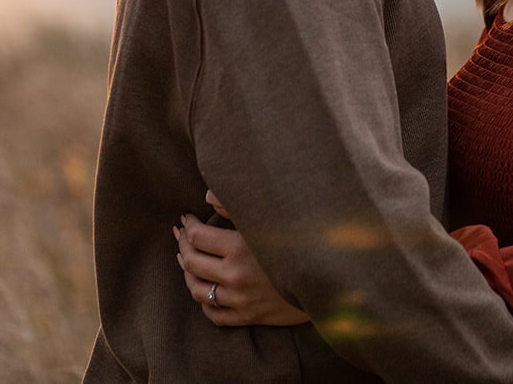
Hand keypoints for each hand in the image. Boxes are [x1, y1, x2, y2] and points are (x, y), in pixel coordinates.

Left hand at [174, 192, 309, 326]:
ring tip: (186, 260)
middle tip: (181, 235)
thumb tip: (206, 196)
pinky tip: (204, 290)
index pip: (196, 237)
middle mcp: (236, 276)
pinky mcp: (249, 316)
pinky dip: (204, 302)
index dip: (187, 226)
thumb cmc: (301, 242)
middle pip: (191, 262)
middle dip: (182, 246)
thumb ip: (236, 205)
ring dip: (187, 274)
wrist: (331, 280)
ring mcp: (241, 300)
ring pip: (197, 290)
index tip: (187, 219)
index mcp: (240, 248)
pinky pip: (215, 315)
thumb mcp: (270, 218)